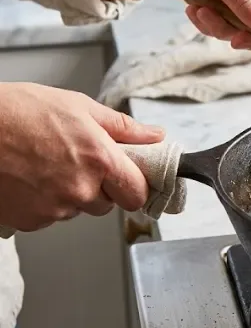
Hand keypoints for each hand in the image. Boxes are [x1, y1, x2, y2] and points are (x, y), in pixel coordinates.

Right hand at [0, 83, 164, 231]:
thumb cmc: (18, 111)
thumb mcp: (78, 107)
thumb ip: (123, 128)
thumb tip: (154, 136)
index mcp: (100, 160)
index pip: (137, 193)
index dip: (134, 185)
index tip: (129, 178)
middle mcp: (80, 189)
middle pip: (107, 204)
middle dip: (99, 186)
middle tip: (76, 161)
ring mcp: (53, 209)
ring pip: (76, 209)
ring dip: (70, 194)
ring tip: (46, 165)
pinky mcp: (29, 221)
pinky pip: (49, 217)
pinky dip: (43, 202)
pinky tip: (30, 178)